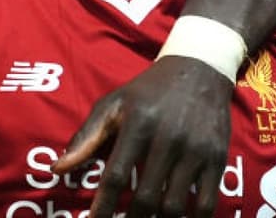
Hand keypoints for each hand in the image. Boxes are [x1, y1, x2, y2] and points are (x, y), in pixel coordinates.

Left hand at [52, 56, 230, 216]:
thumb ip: (86, 137)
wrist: (198, 70)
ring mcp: (196, 150)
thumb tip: (58, 168)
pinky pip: (206, 203)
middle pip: (146, 197)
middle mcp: (168, 138)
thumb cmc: (147, 92)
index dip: (103, 206)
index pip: (116, 175)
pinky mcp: (217, 158)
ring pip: (175, 206)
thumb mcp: (112, 105)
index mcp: (138, 124)